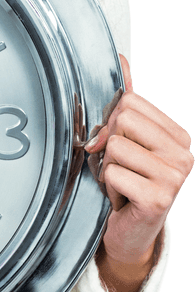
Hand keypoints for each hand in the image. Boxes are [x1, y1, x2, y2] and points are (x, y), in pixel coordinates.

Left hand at [86, 55, 192, 291]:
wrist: (128, 232)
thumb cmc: (127, 184)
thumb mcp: (126, 138)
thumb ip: (127, 101)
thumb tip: (121, 59)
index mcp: (177, 136)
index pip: (131, 102)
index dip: (111, 123)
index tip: (117, 147)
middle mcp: (184, 154)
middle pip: (123, 120)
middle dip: (108, 145)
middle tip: (118, 168)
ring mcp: (175, 177)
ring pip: (115, 147)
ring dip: (107, 169)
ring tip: (121, 184)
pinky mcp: (159, 198)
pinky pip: (113, 173)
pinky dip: (108, 187)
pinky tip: (122, 199)